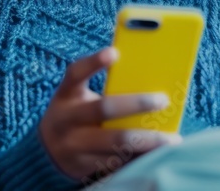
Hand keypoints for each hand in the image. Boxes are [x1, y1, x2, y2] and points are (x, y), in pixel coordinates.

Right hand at [38, 46, 182, 180]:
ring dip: (147, 141)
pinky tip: (158, 156)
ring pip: (116, 142)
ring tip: (172, 139)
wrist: (47, 151)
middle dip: (137, 104)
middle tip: (163, 100)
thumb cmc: (76, 114)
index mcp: (66, 95)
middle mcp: (66, 119)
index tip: (115, 52)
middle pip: (103, 108)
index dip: (93, 62)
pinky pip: (117, 163)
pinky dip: (140, 158)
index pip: (76, 73)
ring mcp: (73, 146)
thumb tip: (148, 79)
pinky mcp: (84, 167)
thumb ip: (104, 90)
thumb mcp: (78, 98)